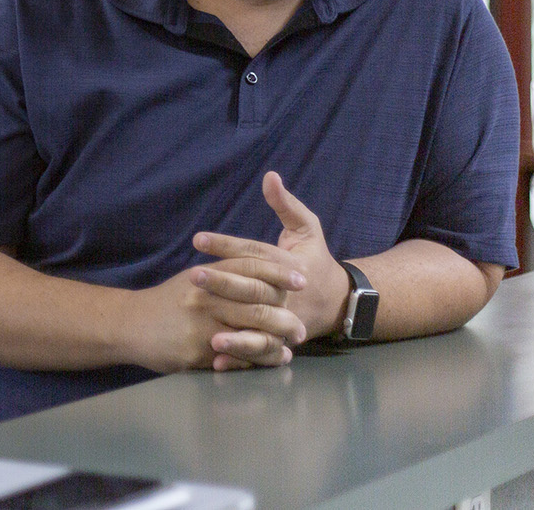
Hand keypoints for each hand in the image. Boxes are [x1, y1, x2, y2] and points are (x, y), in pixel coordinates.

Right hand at [119, 251, 306, 374]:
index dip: (278, 271)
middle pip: (257, 301)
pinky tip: (272, 359)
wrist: (130, 324)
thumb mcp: (194, 281)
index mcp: (207, 274)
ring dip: (276, 340)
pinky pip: (237, 356)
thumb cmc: (168, 303)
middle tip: (302, 327)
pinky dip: (258, 359)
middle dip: (285, 315)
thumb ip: (224, 277)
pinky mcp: (197, 350)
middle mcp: (206, 295)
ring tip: (291, 345)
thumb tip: (263, 278)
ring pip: (252, 331)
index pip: (250, 265)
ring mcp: (202, 323)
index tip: (301, 278)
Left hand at [194, 173, 348, 346]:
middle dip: (222, 282)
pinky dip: (239, 356)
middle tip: (193, 275)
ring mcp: (286, 319)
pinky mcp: (282, 341)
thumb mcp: (307, 228)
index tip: (198, 239)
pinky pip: (261, 351)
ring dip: (230, 325)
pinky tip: (215, 357)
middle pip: (253, 287)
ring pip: (258, 324)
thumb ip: (286, 205)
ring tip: (203, 321)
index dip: (227, 245)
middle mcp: (287, 293)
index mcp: (290, 264)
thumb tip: (270, 176)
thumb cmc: (315, 258)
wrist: (340, 302)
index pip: (255, 252)